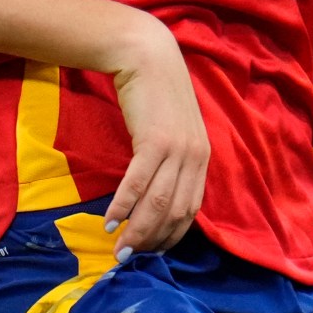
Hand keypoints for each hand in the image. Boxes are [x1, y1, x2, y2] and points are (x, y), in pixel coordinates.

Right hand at [102, 15, 208, 260]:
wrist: (146, 55)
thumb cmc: (155, 92)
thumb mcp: (173, 129)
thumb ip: (172, 159)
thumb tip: (155, 195)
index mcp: (202, 157)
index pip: (191, 209)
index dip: (171, 235)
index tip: (149, 250)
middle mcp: (196, 156)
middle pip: (176, 212)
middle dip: (153, 240)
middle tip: (128, 257)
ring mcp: (178, 149)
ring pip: (158, 202)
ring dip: (137, 230)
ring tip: (118, 248)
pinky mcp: (155, 140)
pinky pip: (139, 182)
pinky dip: (125, 205)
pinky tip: (110, 220)